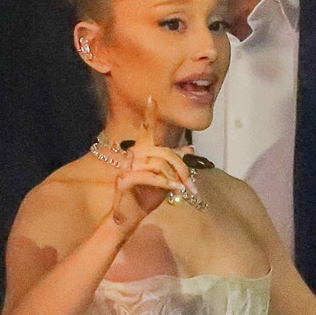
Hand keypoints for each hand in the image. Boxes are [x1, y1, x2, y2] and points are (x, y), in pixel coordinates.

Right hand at [107, 98, 197, 237]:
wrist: (129, 216)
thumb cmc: (145, 197)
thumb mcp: (165, 178)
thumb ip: (174, 163)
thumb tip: (191, 149)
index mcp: (142, 152)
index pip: (146, 130)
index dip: (149, 114)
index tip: (152, 98)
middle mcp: (133, 155)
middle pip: (163, 152)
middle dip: (180, 167)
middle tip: (190, 182)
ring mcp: (127, 167)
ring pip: (158, 164)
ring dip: (174, 177)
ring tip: (183, 189)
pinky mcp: (124, 180)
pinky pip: (149, 176)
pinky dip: (165, 183)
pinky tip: (174, 189)